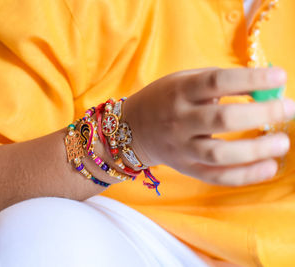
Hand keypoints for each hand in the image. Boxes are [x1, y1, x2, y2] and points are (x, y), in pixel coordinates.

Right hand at [124, 67, 294, 185]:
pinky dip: (244, 175)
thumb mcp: (183, 80)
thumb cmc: (164, 99)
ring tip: (281, 143)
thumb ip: (217, 82)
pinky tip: (268, 167)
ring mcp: (181, 148)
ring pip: (219, 154)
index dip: (250, 79)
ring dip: (255, 150)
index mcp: (180, 91)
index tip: (280, 77)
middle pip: (222, 120)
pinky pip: (215, 177)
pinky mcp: (185, 168)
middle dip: (261, 113)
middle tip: (289, 109)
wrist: (132, 128)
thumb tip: (263, 88)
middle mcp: (179, 120)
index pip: (217, 83)